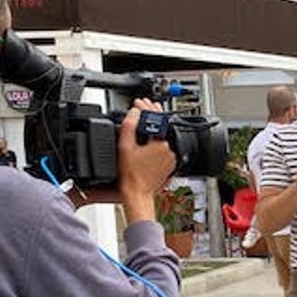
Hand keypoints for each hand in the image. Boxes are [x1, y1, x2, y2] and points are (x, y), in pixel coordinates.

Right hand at [117, 99, 176, 222]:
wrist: (137, 193)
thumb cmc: (131, 176)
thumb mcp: (125, 147)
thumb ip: (129, 126)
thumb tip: (134, 113)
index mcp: (161, 144)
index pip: (156, 118)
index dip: (146, 107)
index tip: (140, 102)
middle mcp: (170, 150)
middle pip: (162, 126)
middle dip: (152, 114)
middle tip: (144, 106)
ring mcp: (171, 158)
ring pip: (164, 136)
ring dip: (155, 127)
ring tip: (146, 118)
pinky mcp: (170, 164)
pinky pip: (165, 147)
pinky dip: (158, 140)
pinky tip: (150, 137)